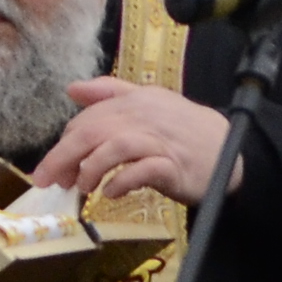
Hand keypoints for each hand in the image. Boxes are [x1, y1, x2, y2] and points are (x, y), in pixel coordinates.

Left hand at [36, 75, 235, 208]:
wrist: (230, 148)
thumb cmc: (184, 129)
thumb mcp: (148, 101)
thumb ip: (110, 92)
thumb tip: (73, 88)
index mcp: (135, 100)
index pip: (87, 119)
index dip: (65, 144)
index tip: (55, 169)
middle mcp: (144, 117)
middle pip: (93, 132)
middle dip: (64, 157)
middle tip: (51, 181)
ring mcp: (159, 141)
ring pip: (113, 148)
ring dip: (91, 169)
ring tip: (84, 187)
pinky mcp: (173, 166)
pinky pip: (141, 171)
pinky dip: (121, 182)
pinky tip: (110, 193)